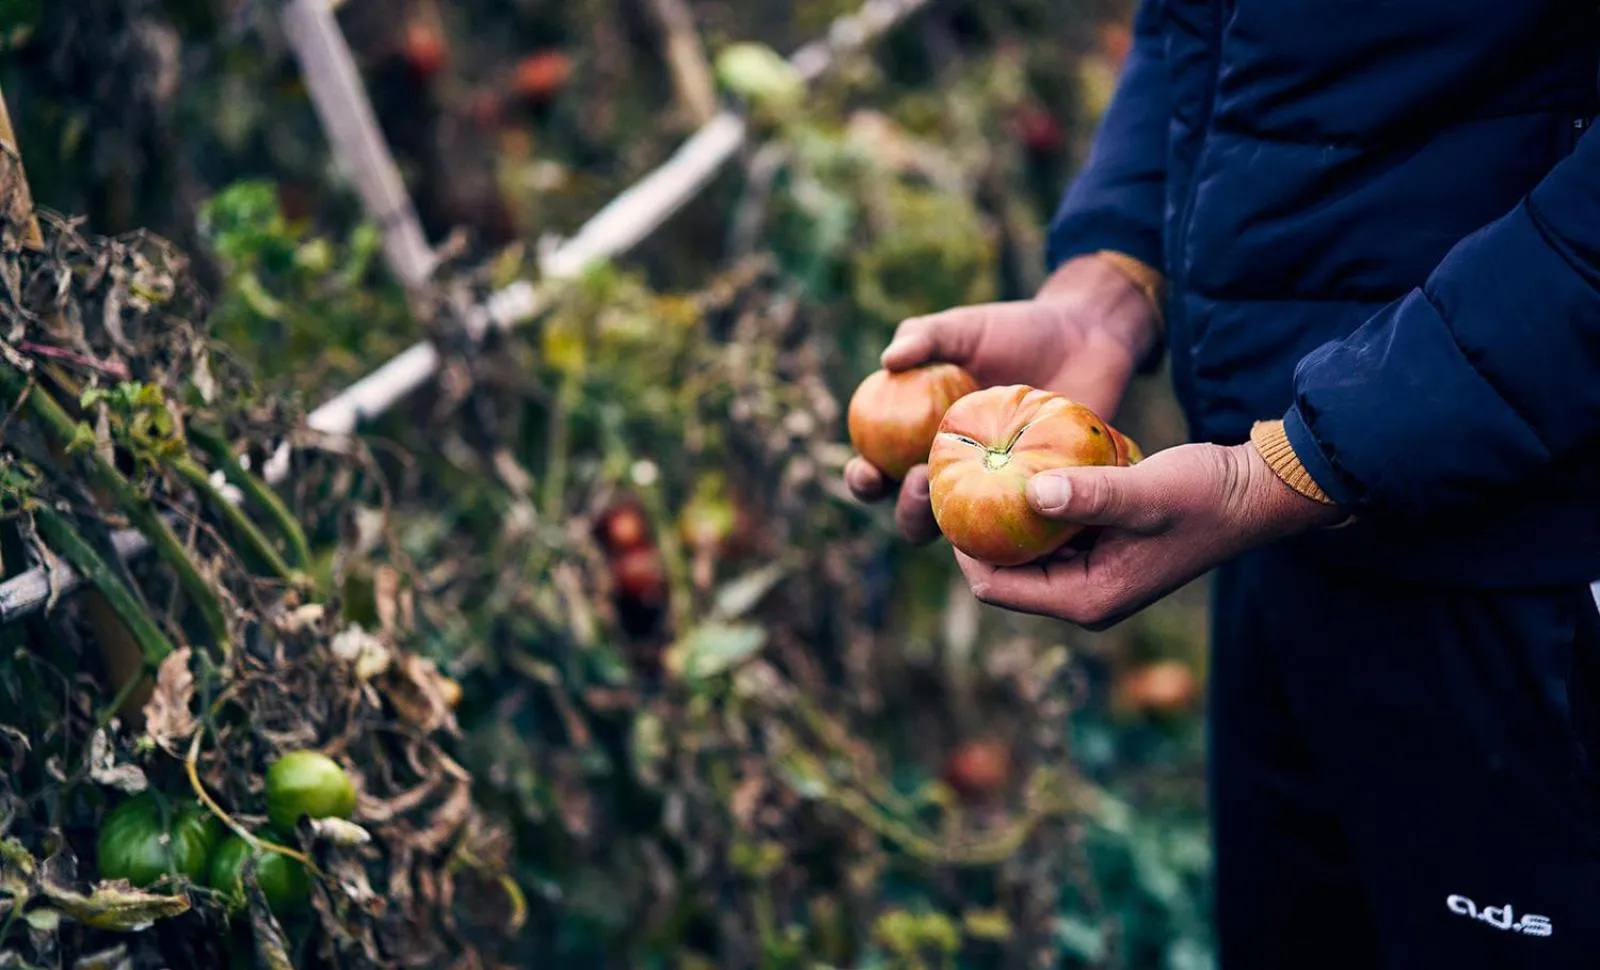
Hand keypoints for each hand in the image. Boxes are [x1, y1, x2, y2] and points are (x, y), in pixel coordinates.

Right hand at [845, 254, 1160, 544]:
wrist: (1083, 338)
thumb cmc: (1015, 331)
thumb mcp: (966, 328)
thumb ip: (925, 336)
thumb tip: (887, 361)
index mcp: (918, 441)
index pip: (876, 471)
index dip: (862, 480)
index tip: (868, 470)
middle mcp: (952, 472)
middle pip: (913, 514)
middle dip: (906, 509)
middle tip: (920, 478)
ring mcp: (995, 491)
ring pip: (965, 531)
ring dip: (955, 524)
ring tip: (970, 489)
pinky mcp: (1040, 498)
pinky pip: (1023, 522)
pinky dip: (1016, 522)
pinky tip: (1021, 501)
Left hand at [953, 442, 1347, 630]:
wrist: (1255, 492)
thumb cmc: (1205, 495)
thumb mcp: (1144, 492)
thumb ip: (1089, 494)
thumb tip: (1029, 493)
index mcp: (1087, 599)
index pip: (995, 587)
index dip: (963, 547)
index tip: (948, 497)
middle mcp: (1084, 596)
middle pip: (1003, 571)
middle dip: (978, 530)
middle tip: (954, 478)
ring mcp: (1092, 575)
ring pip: (1025, 549)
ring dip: (1004, 515)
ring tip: (979, 468)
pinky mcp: (1102, 550)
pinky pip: (1050, 533)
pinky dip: (1034, 506)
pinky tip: (1020, 466)